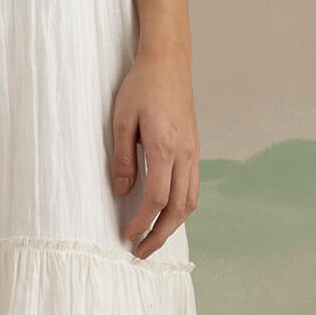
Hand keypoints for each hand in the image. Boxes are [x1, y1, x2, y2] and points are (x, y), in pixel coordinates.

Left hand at [108, 54, 199, 259]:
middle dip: (160, 234)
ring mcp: (193, 151)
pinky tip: (166, 212)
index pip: (157, 197)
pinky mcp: (194, 148)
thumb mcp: (121, 120)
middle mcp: (185, 153)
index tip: (127, 234)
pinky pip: (193, 186)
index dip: (142, 221)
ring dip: (173, 224)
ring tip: (154, 238)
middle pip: (179, 208)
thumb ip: (122, 158)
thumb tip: (121, 191)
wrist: (168, 62)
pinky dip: (181, 207)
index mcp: (165, 147)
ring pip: (190, 200)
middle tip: (141, 252)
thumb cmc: (142, 86)